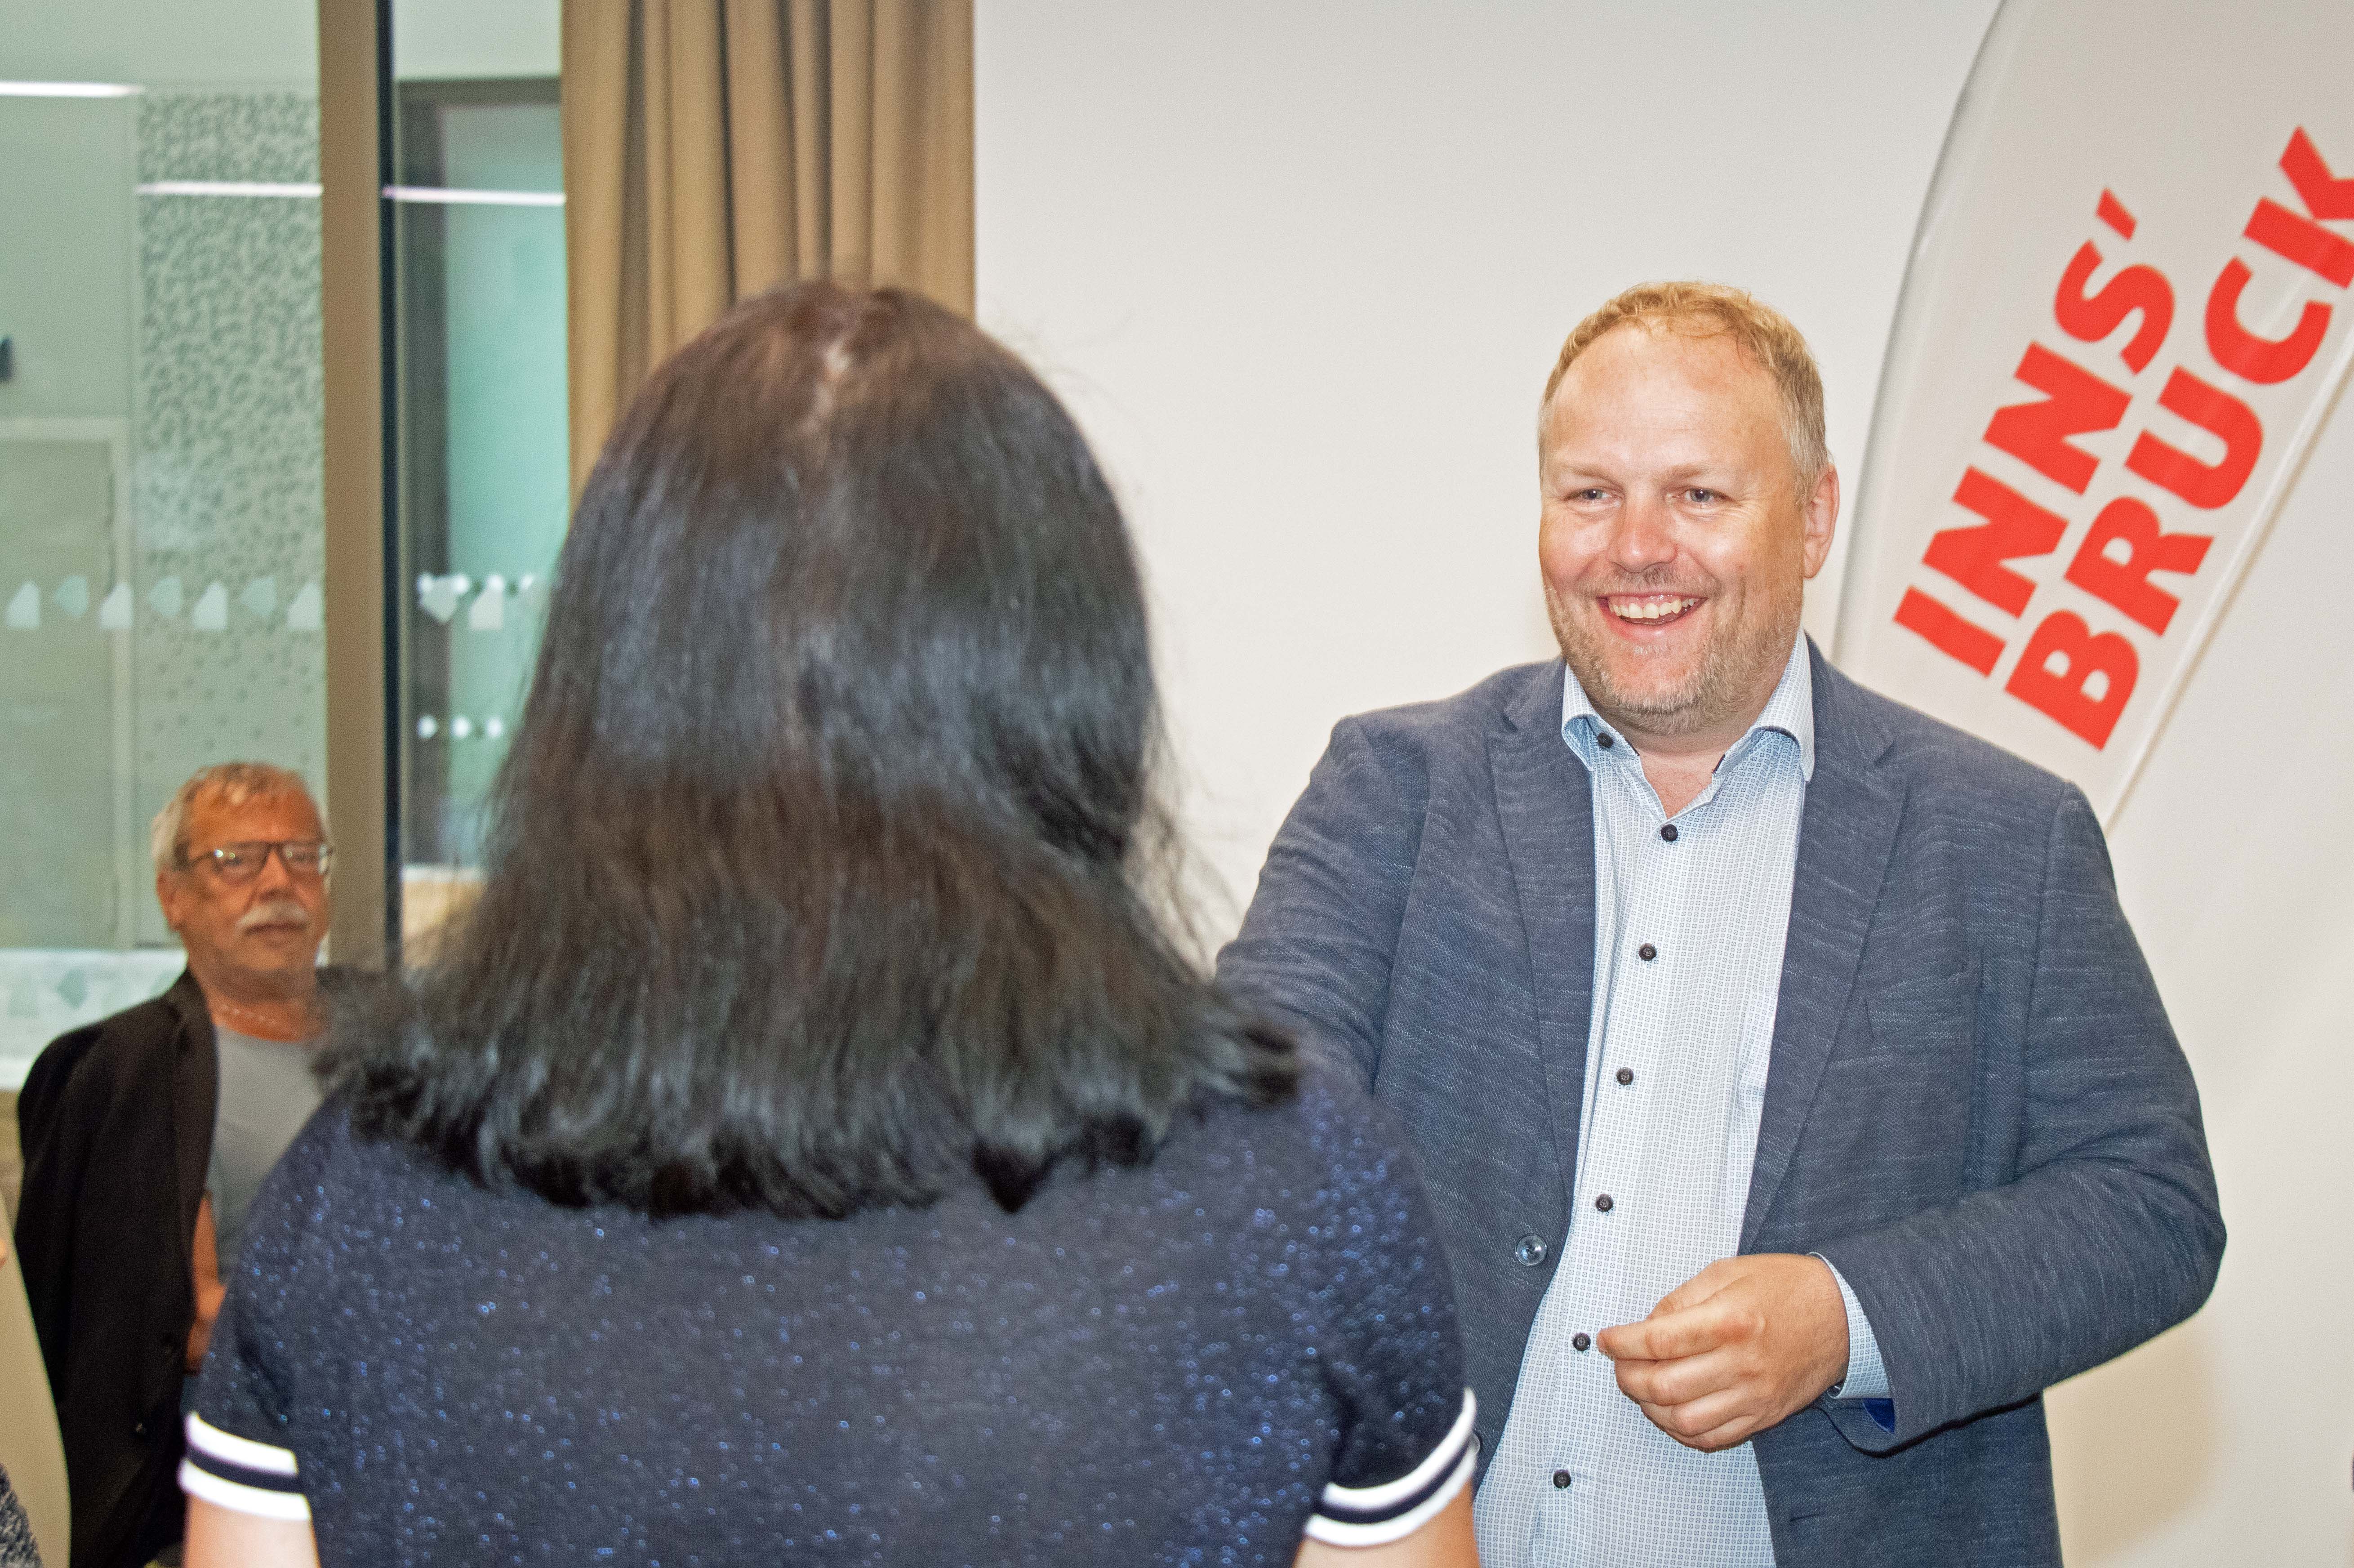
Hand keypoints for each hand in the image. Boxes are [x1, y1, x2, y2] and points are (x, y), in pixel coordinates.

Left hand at [1595, 1253, 1848, 1451]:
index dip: (1620, 1343)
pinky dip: (1682, 1431)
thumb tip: (1645, 1327)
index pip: (1656, 1341)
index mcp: (1729, 1320)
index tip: (1606, 1340)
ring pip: (1683, 1420)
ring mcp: (1754, 1395)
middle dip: (1627, 1378)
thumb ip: (1681, 1299)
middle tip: (1619, 1364)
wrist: (1844, 1315)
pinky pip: (1712, 1438)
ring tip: (1642, 1388)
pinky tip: (1670, 1411)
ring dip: (1650, 1408)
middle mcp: (1741, 1363)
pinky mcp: (1764, 1416)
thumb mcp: (1728, 1272)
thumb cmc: (1786, 1287)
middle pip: (1663, 1386)